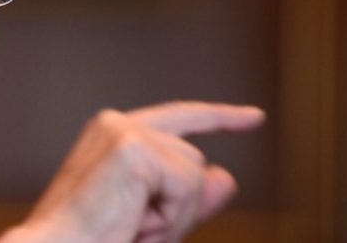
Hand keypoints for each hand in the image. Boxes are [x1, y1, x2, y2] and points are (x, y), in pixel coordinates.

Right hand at [0, 101, 264, 242]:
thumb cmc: (92, 238)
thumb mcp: (152, 219)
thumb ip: (189, 198)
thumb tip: (227, 175)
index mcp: (113, 134)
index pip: (180, 118)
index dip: (221, 118)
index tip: (254, 117)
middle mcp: (115, 123)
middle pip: (194, 159)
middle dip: (181, 205)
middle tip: (135, 228)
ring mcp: (123, 131)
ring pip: (195, 172)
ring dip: (173, 213)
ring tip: (129, 226)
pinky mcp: (132, 147)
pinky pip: (186, 184)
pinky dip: (168, 215)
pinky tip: (133, 221)